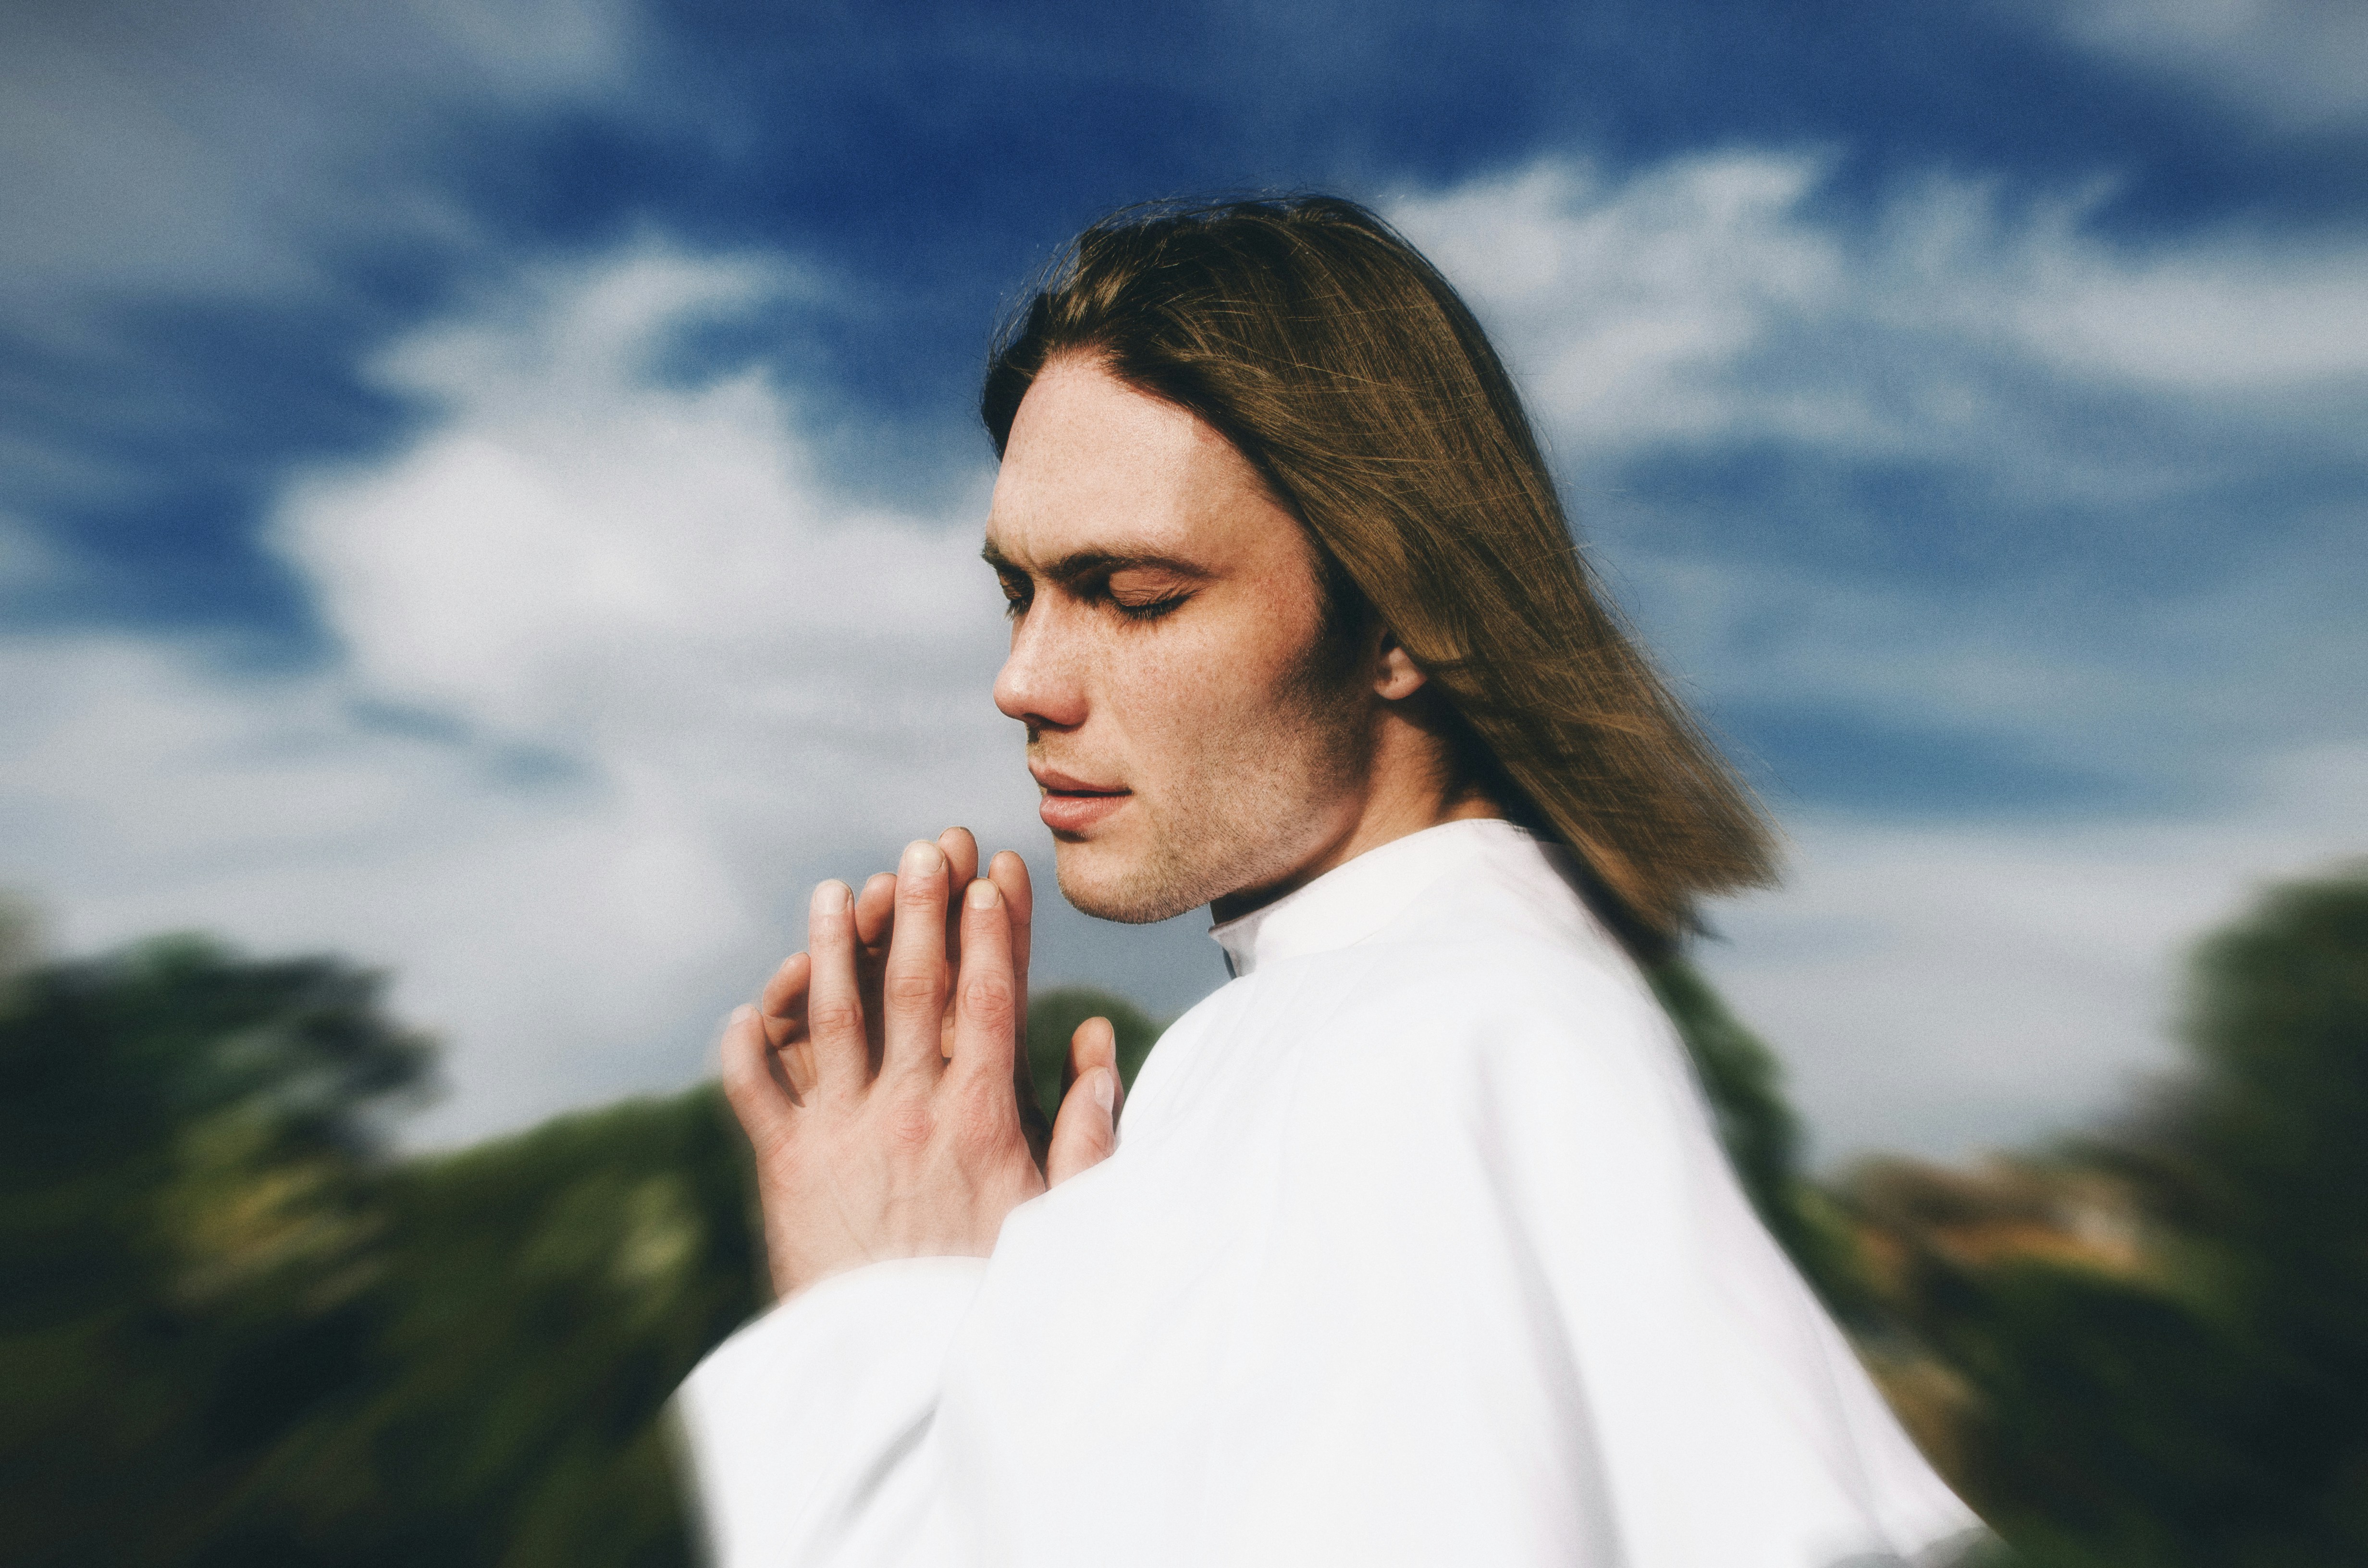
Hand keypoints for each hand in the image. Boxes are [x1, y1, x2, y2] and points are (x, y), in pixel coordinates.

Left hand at [720, 834, 1123, 1299]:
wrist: (906, 1371)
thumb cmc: (992, 1292)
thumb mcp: (1059, 1211)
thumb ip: (1086, 1126)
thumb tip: (1099, 1042)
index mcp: (983, 1117)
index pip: (990, 999)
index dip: (992, 932)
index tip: (992, 876)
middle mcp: (912, 1110)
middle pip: (915, 987)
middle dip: (920, 910)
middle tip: (923, 847)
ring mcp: (845, 1134)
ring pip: (834, 1020)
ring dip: (831, 949)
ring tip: (832, 891)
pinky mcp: (789, 1169)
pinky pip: (757, 1095)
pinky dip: (747, 1050)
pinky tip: (747, 1010)